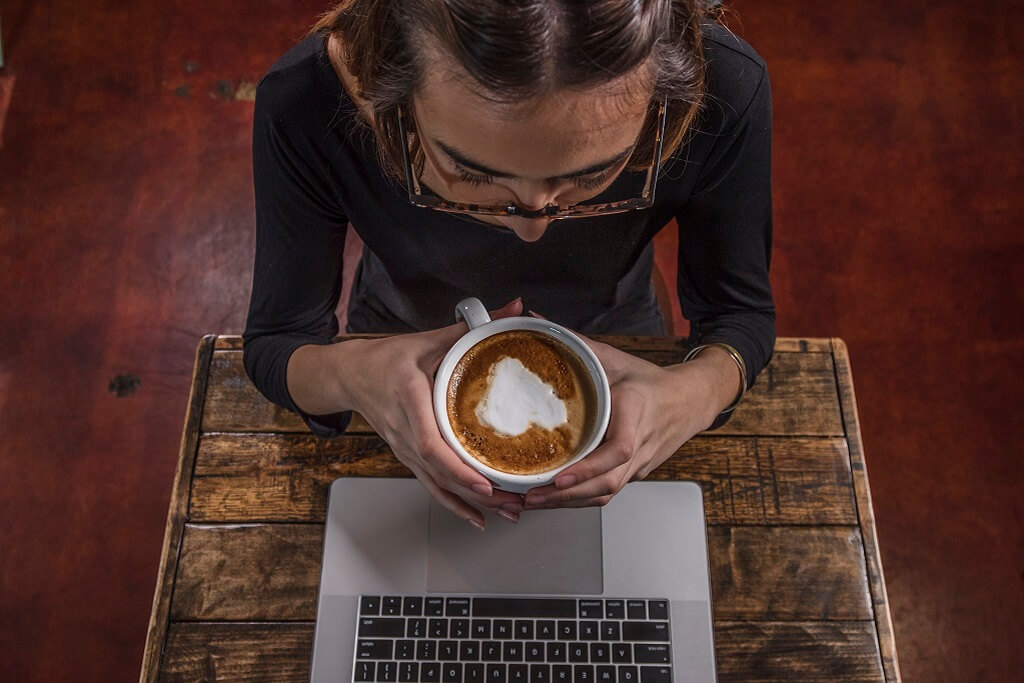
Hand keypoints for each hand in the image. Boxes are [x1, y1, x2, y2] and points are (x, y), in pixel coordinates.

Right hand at [338, 300, 526, 528]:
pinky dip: (454, 504)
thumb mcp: (429, 338)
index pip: (430, 442)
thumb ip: (472, 326)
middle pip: (439, 473)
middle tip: (514, 503)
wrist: (350, 374)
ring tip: (508, 513)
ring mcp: (403, 447)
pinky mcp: (407, 456)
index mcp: (408, 397)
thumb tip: (515, 309)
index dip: (457, 467)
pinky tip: (478, 517)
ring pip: (436, 484)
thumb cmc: (387, 358)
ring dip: (472, 504)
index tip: (484, 481)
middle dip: (478, 493)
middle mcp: (403, 429)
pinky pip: (430, 485)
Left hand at [522, 337, 727, 509]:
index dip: (588, 468)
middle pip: (606, 484)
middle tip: (531, 496)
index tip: (561, 477)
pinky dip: (578, 500)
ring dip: (568, 503)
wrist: (690, 400)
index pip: (617, 451)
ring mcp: (639, 465)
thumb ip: (575, 343)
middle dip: (566, 496)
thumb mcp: (614, 358)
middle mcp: (640, 446)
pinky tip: (552, 499)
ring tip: (533, 502)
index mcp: (636, 414)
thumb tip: (536, 322)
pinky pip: (606, 492)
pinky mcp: (633, 474)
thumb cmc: (650, 381)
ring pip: (605, 494)